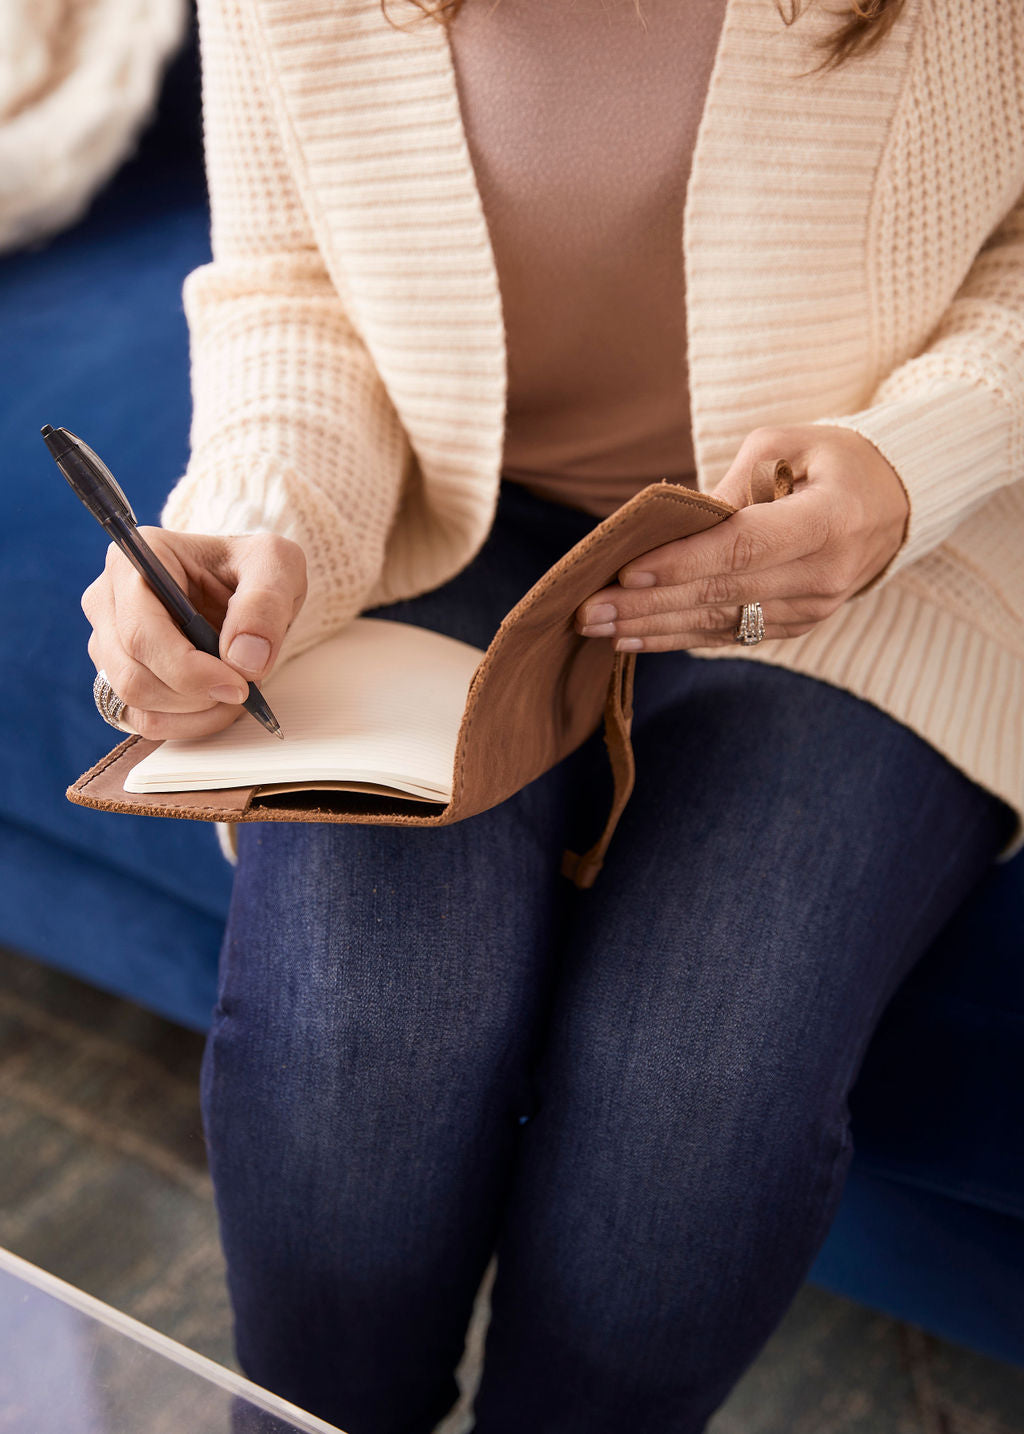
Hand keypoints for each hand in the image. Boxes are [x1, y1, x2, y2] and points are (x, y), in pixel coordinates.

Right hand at [82, 529, 306, 738]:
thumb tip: (243, 660)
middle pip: (132, 676)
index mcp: (135, 560)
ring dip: (194, 713)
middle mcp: (108, 600)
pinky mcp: (119, 675)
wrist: (248, 586)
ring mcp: (107, 641)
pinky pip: (141, 719)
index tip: (238, 685)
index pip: (141, 633)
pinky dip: (186, 724)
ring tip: (236, 693)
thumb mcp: (276, 565)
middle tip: (244, 690)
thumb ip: (265, 605)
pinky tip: (218, 705)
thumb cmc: (254, 567)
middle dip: (196, 696)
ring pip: (135, 703)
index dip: (188, 670)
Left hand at [573, 426, 909, 651]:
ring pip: (720, 623)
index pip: (742, 548)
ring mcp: (812, 609)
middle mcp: (823, 575)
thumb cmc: (831, 461)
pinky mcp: (796, 626)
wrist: (895, 504)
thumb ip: (731, 485)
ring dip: (653, 628)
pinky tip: (633, 640)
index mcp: (828, 521)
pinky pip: (730, 636)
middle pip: (722, 594)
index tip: (626, 571)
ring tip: (597, 629)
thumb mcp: (788, 444)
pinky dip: (678, 637)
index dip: (682, 563)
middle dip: (647, 604)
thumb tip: (674, 529)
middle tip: (587, 610)